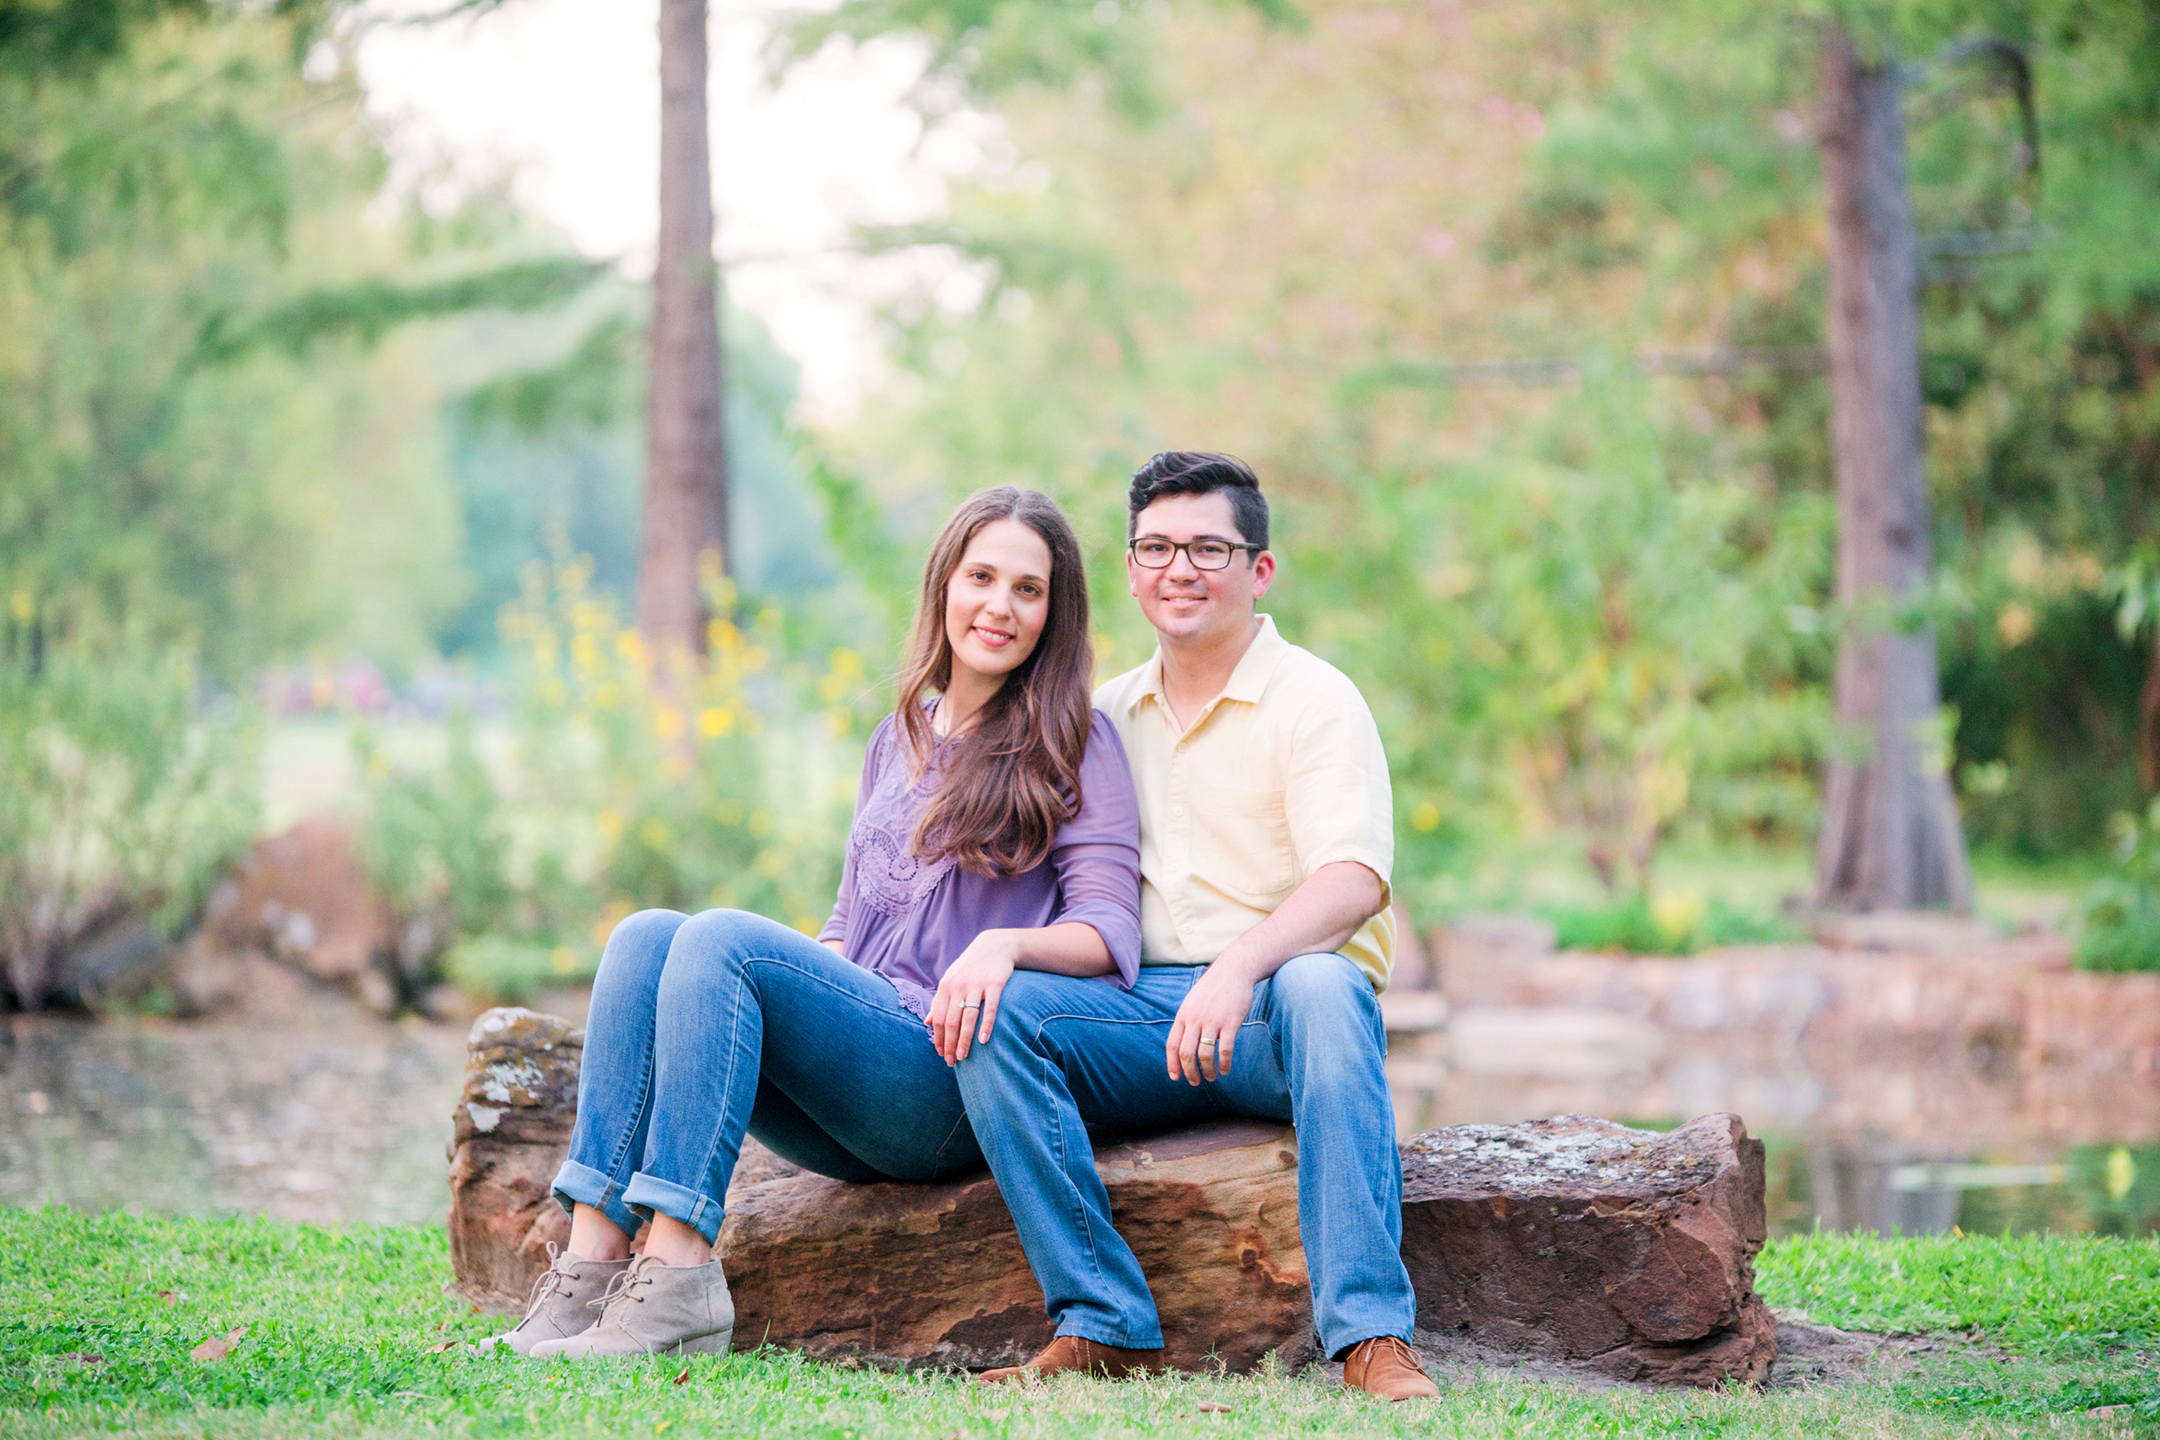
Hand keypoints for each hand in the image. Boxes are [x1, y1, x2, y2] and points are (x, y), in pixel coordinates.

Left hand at [928, 931, 1018, 1064]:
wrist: (995, 946)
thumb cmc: (970, 967)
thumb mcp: (951, 980)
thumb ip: (939, 1001)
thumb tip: (926, 1022)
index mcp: (945, 986)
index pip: (938, 1018)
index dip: (938, 1038)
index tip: (940, 1054)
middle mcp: (958, 986)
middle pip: (951, 1021)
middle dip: (950, 1044)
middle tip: (951, 1062)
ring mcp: (976, 985)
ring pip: (968, 1018)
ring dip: (965, 1040)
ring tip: (964, 1056)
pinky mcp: (995, 984)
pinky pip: (990, 1008)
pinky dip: (986, 1025)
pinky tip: (984, 1040)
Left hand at [1165, 961, 1255, 1084]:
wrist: (1233, 970)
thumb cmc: (1213, 989)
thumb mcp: (1193, 1002)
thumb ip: (1187, 1021)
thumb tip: (1182, 1045)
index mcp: (1183, 1015)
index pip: (1172, 1044)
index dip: (1172, 1064)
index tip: (1175, 1077)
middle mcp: (1195, 1019)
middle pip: (1186, 1053)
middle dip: (1190, 1072)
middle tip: (1195, 1082)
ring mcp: (1212, 1021)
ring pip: (1205, 1054)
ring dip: (1208, 1071)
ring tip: (1212, 1077)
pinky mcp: (1230, 1022)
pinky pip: (1225, 1049)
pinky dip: (1224, 1064)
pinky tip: (1225, 1070)